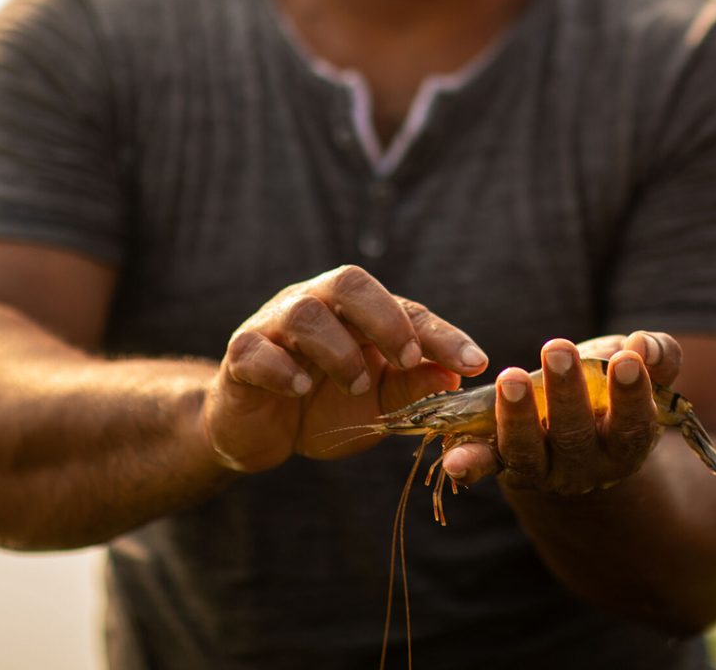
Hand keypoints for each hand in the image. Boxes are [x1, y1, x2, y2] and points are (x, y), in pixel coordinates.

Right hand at [201, 265, 487, 471]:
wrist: (259, 432)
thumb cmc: (324, 406)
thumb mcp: (377, 403)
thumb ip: (411, 388)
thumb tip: (456, 378)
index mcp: (356, 311)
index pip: (405, 309)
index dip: (442, 335)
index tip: (475, 363)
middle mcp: (316, 304)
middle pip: (349, 282)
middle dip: (386, 319)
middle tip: (407, 360)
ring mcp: (274, 325)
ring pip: (305, 312)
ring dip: (338, 350)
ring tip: (355, 385)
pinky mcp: (241, 355)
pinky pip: (256, 350)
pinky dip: (283, 369)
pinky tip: (301, 389)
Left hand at [441, 332, 682, 493]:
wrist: (579, 439)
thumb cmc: (611, 392)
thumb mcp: (638, 372)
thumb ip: (657, 358)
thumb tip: (645, 346)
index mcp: (625, 444)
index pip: (632, 425)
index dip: (631, 396)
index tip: (625, 360)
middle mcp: (586, 467)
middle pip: (576, 436)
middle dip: (567, 392)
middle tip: (558, 347)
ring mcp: (543, 470)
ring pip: (529, 453)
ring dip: (519, 417)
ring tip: (511, 377)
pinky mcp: (506, 464)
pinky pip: (488, 466)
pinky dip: (471, 464)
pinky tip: (454, 459)